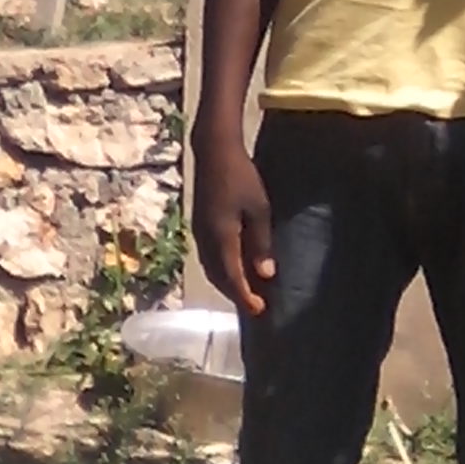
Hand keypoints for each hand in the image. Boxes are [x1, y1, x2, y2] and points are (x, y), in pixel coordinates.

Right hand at [192, 135, 275, 315]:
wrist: (214, 152)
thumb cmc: (241, 177)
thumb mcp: (259, 209)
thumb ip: (261, 243)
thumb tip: (265, 275)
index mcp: (221, 238)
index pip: (232, 278)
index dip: (245, 298)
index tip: (259, 311)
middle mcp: (206, 240)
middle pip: (219, 278)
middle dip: (236, 294)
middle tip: (256, 305)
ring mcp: (199, 233)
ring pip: (212, 269)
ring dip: (228, 283)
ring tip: (247, 290)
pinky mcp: (199, 225)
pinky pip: (209, 257)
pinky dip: (222, 269)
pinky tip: (235, 266)